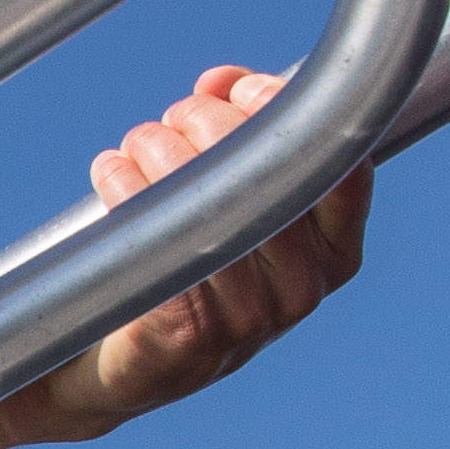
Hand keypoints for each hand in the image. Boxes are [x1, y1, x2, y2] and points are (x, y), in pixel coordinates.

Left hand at [0, 63, 372, 448]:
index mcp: (332, 255)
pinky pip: (158, 243)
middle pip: (263, 175)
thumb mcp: (233, 204)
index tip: (239, 92)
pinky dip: (126, 190)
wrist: (125, 368)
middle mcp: (301, 292)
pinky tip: (110, 174)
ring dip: (159, 151)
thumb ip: (244, 136)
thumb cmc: (187, 268)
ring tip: (135, 145)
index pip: (338, 168)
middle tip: (171, 119)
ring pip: (206, 204)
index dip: (287, 114)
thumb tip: (222, 80)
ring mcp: (248, 322)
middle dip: (208, 123)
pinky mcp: (185, 339)